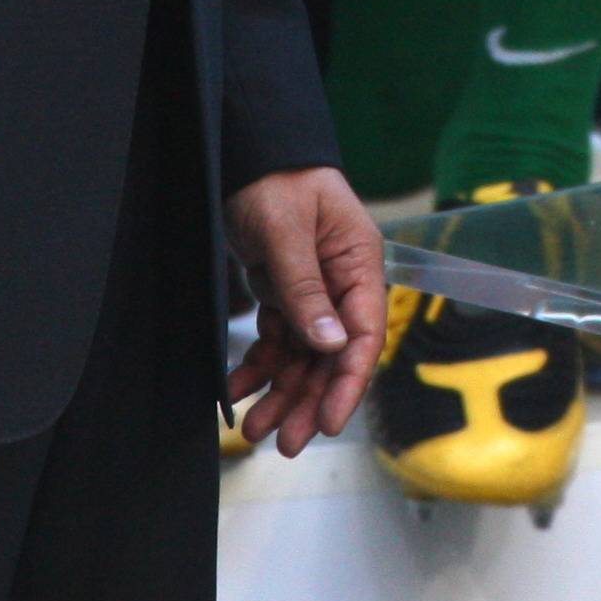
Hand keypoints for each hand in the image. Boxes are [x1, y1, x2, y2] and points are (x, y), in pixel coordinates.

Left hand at [223, 166, 389, 453]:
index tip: (330, 422)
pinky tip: (236, 389)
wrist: (250, 158)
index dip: (348, 384)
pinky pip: (277, 342)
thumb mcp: (288, 234)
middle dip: (309, 401)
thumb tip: (331, 345)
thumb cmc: (277, 183)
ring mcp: (313, 294)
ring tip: (255, 428)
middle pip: (332, 358)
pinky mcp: (285, 296)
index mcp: (358, 267)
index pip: (364, 337)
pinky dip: (258, 367)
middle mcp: (341, 286)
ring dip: (281, 393)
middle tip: (285, 443)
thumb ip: (307, 290)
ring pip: (303, 358)